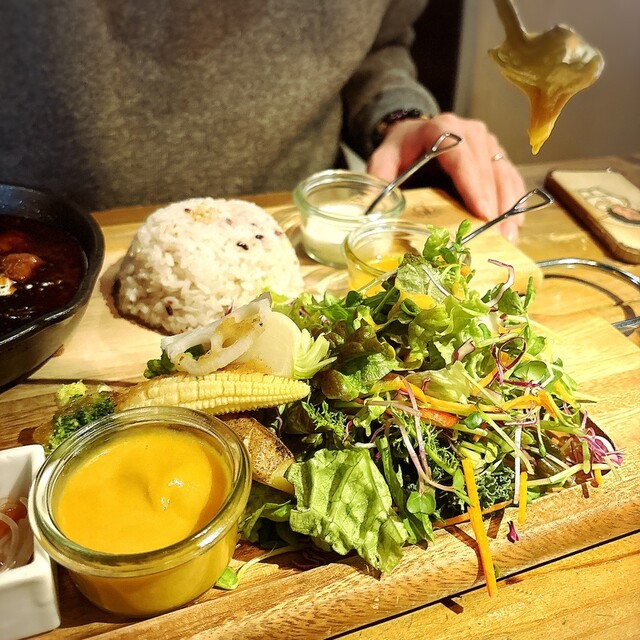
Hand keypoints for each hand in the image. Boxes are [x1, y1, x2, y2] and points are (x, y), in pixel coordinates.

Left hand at [367, 112, 526, 241]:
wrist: (414, 136)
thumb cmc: (401, 150)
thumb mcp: (384, 158)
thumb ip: (378, 177)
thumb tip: (373, 208)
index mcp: (443, 129)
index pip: (463, 156)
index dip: (474, 185)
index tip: (483, 212)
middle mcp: (471, 132)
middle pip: (488, 169)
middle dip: (494, 203)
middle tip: (498, 236)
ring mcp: (488, 144)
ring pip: (505, 175)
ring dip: (509, 208)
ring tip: (508, 238)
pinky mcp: (497, 158)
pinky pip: (511, 181)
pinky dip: (514, 204)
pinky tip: (513, 228)